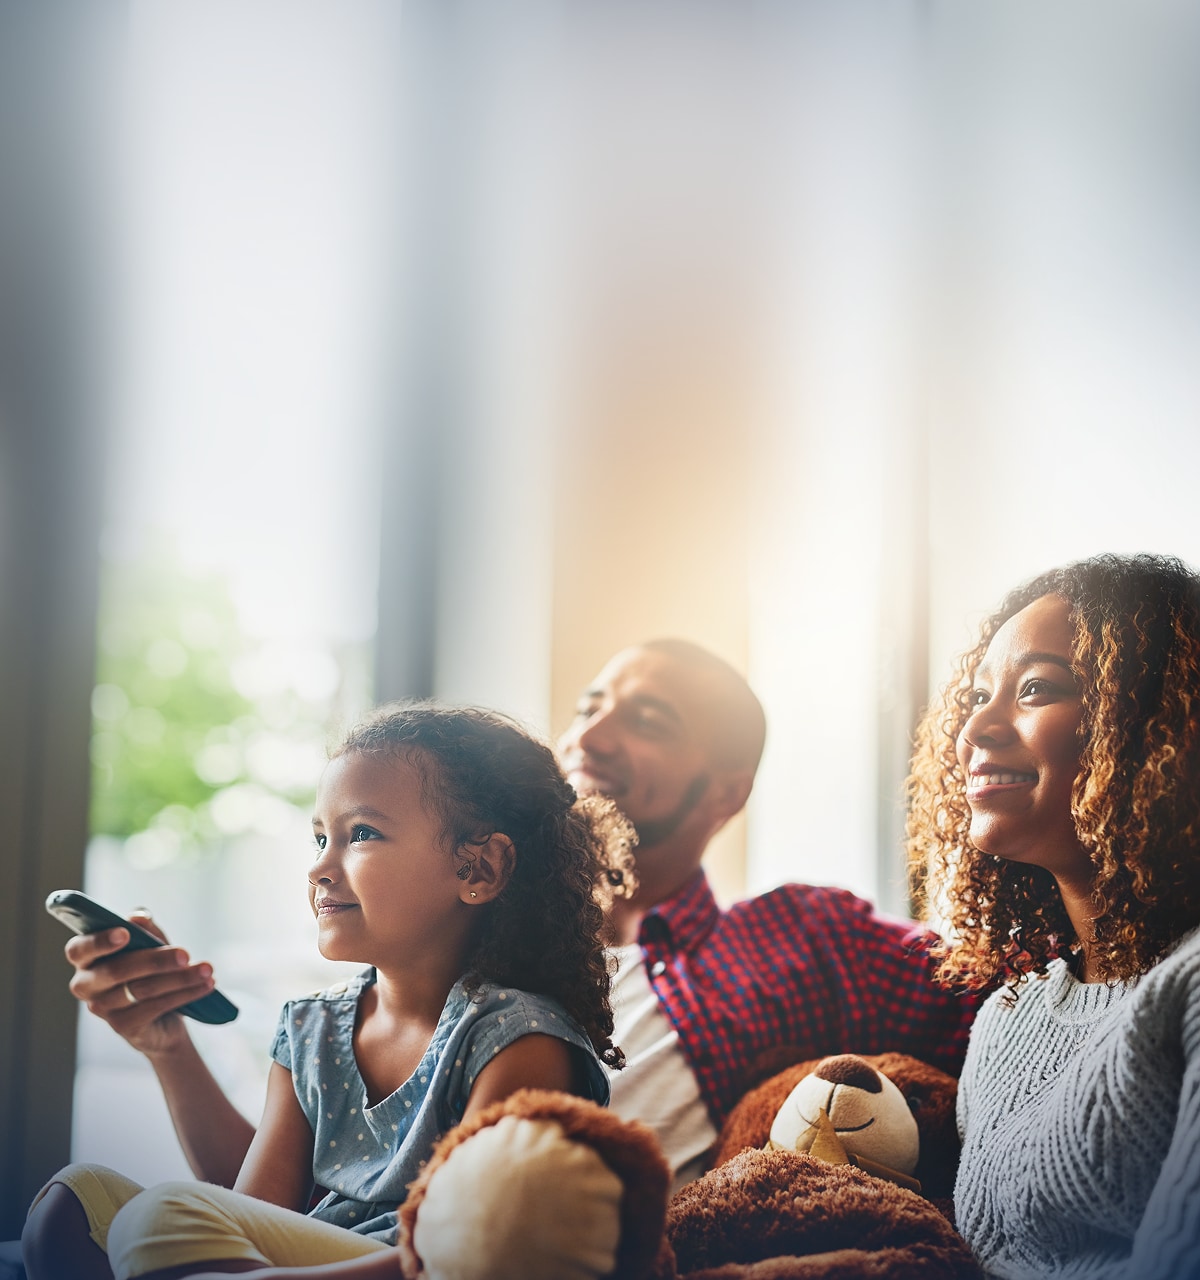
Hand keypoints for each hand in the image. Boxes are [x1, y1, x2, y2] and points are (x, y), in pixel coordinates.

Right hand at [65, 912, 216, 1056]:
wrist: (162, 1016)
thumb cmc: (149, 969)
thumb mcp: (149, 945)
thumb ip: (144, 930)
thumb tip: (138, 917)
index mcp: (85, 958)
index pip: (79, 949)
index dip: (100, 941)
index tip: (125, 933)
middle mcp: (85, 985)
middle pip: (118, 970)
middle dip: (155, 960)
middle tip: (185, 954)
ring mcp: (102, 1008)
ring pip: (142, 989)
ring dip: (180, 978)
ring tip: (207, 970)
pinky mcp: (122, 1026)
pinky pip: (155, 1007)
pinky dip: (184, 994)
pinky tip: (206, 985)